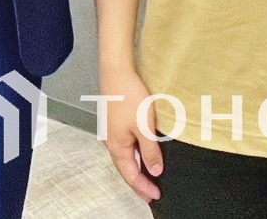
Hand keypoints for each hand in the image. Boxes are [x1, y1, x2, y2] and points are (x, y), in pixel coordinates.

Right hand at [100, 66, 161, 203]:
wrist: (116, 71)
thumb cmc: (129, 96)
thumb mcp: (144, 126)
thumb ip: (150, 151)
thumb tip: (154, 171)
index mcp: (117, 147)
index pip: (130, 175)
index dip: (143, 187)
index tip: (156, 196)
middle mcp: (111, 142)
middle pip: (125, 168)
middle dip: (138, 181)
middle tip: (151, 192)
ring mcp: (112, 131)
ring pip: (125, 156)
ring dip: (137, 168)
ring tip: (149, 176)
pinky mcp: (115, 121)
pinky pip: (125, 145)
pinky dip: (134, 154)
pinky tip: (142, 151)